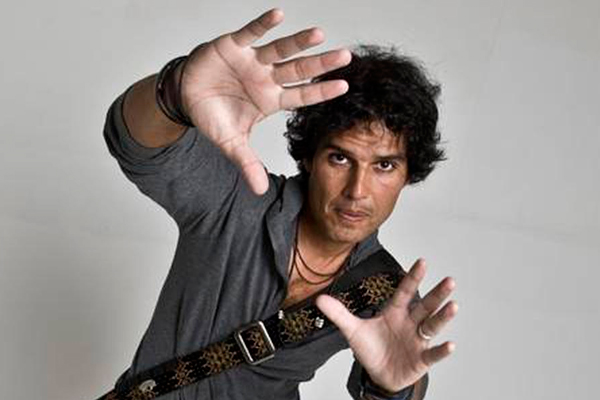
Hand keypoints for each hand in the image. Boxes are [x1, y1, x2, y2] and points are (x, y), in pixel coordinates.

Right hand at [179, 8, 351, 194]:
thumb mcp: (231, 143)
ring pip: (280, 50)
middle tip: (345, 57)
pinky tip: (278, 14)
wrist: (186, 96)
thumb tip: (260, 191)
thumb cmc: (213, 115)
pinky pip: (250, 33)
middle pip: (298, 70)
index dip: (321, 92)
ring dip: (298, 43)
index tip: (344, 86)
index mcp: (270, 99)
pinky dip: (263, 24)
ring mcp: (252, 60)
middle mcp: (266, 78)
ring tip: (319, 35)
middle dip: (320, 65)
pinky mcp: (234, 45)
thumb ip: (247, 163)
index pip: (301, 96)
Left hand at [316, 259, 457, 392]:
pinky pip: (433, 354)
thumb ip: (339, 314)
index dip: (413, 277)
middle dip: (437, 294)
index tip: (423, 261)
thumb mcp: (352, 330)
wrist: (378, 375)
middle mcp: (410, 323)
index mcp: (395, 312)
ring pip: (432, 326)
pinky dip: (441, 350)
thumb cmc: (371, 349)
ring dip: (443, 317)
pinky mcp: (421, 359)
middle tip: (450, 280)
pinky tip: (450, 344)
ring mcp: (418, 341)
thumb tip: (319, 299)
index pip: (405, 291)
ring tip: (453, 306)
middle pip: (426, 305)